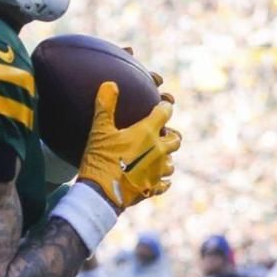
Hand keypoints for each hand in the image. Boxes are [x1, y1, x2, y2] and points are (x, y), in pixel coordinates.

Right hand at [76, 80, 179, 208]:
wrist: (101, 193)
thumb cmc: (100, 159)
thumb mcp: (100, 130)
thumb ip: (106, 106)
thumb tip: (110, 84)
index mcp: (147, 133)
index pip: (165, 113)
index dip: (165, 107)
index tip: (162, 106)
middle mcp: (158, 151)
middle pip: (176, 139)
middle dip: (171, 135)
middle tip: (163, 135)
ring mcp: (157, 171)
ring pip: (171, 163)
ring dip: (166, 159)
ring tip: (157, 158)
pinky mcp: (153, 188)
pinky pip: (164, 184)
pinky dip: (161, 181)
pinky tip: (156, 180)